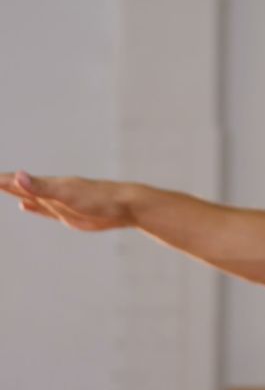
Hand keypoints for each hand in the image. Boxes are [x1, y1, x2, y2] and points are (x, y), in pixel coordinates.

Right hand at [0, 171, 135, 230]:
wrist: (126, 206)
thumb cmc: (98, 199)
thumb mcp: (67, 194)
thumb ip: (41, 188)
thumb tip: (17, 175)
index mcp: (49, 185)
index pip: (17, 181)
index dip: (0, 180)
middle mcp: (51, 192)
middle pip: (20, 185)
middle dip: (2, 182)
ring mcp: (59, 202)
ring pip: (30, 196)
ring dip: (14, 191)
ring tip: (1, 187)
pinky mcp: (67, 214)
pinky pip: (42, 209)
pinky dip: (30, 206)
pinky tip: (23, 205)